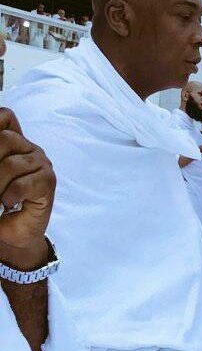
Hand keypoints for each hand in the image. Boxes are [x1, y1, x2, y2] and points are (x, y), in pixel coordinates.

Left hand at [0, 108, 55, 263]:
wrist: (15, 232)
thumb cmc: (0, 204)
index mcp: (13, 143)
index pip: (6, 117)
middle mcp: (28, 149)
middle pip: (4, 139)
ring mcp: (41, 163)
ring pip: (11, 163)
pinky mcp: (48, 181)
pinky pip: (24, 183)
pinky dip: (10, 195)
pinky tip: (8, 203)